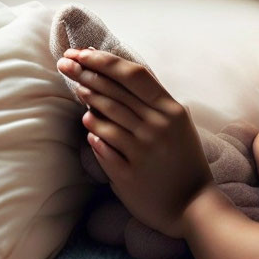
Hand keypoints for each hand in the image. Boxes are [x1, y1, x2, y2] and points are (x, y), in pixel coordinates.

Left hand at [57, 48, 212, 238]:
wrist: (193, 206)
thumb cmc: (183, 163)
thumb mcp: (179, 127)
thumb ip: (154, 105)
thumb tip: (116, 80)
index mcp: (172, 111)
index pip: (133, 74)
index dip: (104, 60)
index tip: (82, 52)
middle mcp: (158, 126)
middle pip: (115, 91)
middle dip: (86, 73)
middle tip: (66, 63)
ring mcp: (143, 150)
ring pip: (106, 115)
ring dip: (89, 99)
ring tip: (78, 89)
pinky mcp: (129, 172)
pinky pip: (104, 145)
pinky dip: (94, 132)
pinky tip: (88, 124)